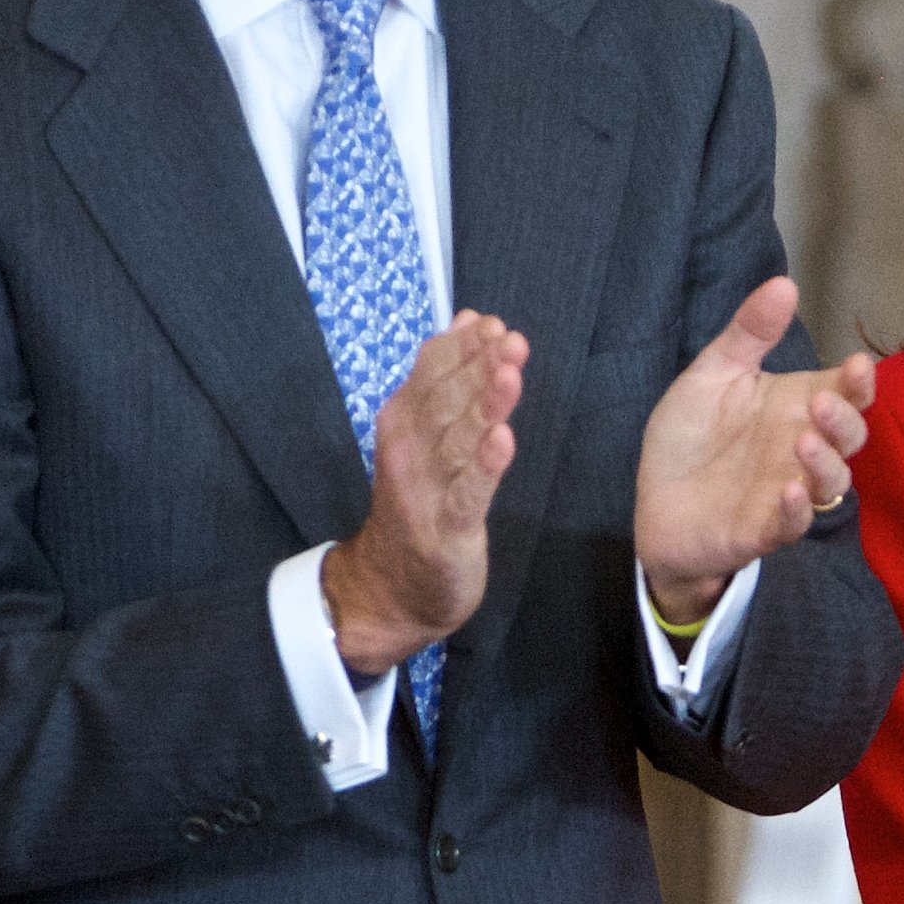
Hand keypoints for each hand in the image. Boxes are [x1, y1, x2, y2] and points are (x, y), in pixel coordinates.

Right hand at [320, 312, 528, 674]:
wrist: (394, 585)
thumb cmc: (420, 499)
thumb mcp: (424, 432)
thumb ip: (445, 376)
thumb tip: (468, 318)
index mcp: (402, 421)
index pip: (430, 372)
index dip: (462, 347)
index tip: (491, 323)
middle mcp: (408, 451)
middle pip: (445, 401)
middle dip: (478, 368)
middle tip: (510, 339)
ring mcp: (426, 490)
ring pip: (458, 441)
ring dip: (485, 406)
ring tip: (509, 374)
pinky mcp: (449, 529)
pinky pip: (469, 493)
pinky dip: (485, 466)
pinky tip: (503, 440)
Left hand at [634, 276, 873, 624]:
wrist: (655, 502)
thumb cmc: (690, 437)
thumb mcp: (713, 374)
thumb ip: (748, 334)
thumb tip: (784, 283)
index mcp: (794, 407)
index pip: (845, 392)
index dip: (860, 382)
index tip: (857, 365)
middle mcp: (800, 449)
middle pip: (849, 437)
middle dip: (846, 420)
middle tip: (823, 402)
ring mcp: (786, 491)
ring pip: (831, 483)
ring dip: (825, 464)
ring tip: (804, 442)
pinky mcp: (763, 529)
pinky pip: (793, 525)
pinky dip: (796, 511)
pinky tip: (787, 492)